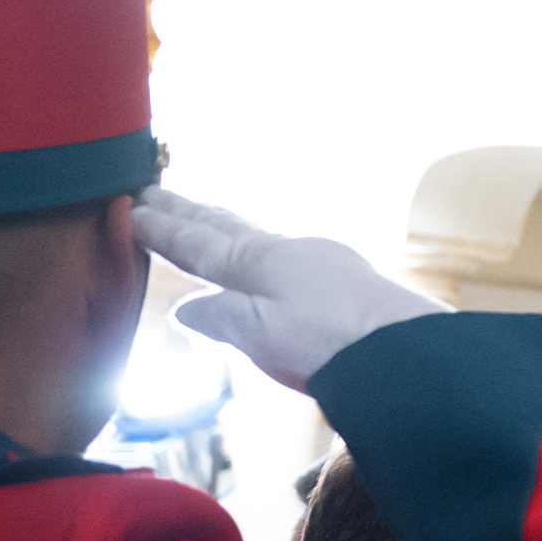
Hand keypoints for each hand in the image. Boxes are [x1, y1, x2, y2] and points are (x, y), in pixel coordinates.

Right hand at [132, 189, 445, 392]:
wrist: (410, 349)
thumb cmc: (332, 343)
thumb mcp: (259, 334)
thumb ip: (219, 316)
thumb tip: (185, 306)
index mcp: (258, 263)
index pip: (196, 242)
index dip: (162, 228)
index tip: (131, 208)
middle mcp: (289, 253)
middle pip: (226, 227)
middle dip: (188, 211)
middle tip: (155, 191)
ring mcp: (322, 262)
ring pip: (257, 237)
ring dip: (224, 225)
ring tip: (205, 218)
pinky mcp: (348, 282)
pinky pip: (287, 254)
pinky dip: (261, 248)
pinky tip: (270, 262)